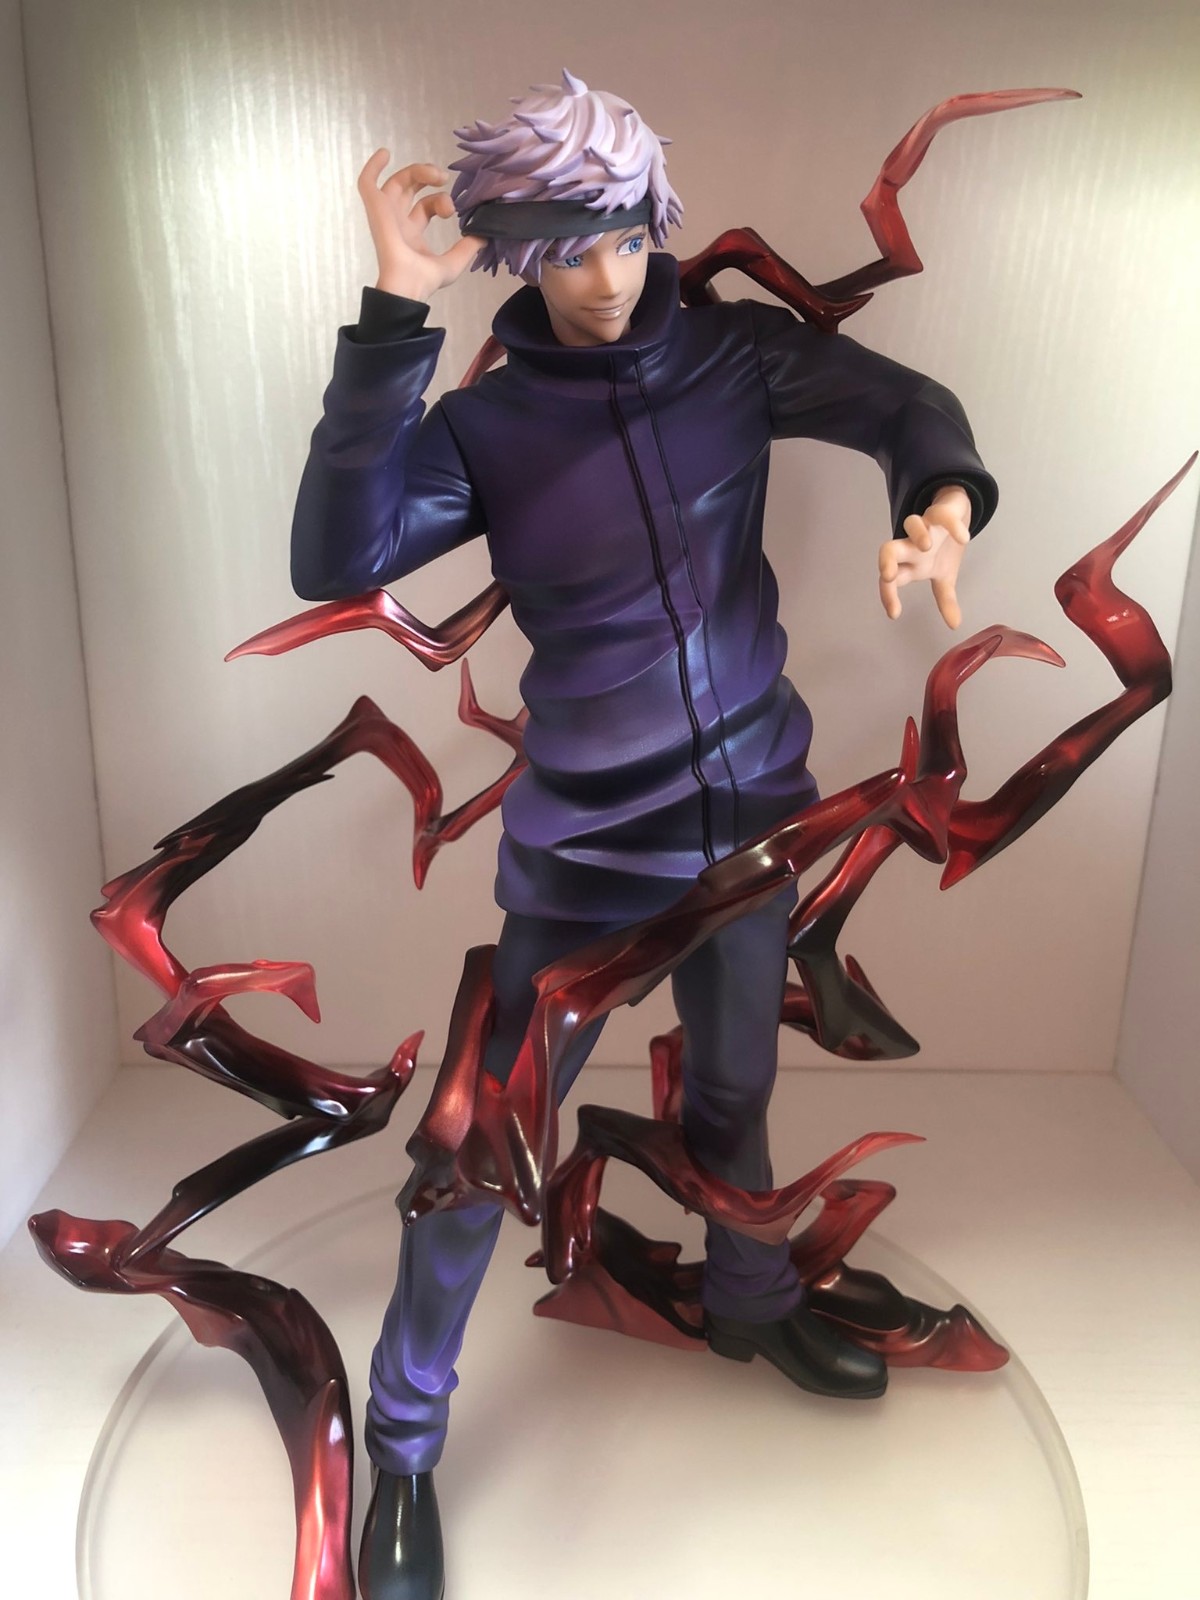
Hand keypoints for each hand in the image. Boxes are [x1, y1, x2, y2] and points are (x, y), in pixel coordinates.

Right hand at [357, 151, 482, 302]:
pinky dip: (372, 167)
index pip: (426, 206)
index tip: (454, 208)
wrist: (408, 285)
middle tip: (444, 179)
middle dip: (428, 179)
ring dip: (416, 171)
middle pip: (410, 189)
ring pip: (396, 182)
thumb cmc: (425, 280)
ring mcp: (386, 215)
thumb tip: (485, 235)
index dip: (440, 200)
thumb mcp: (454, 262)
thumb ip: (469, 247)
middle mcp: (398, 222)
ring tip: (436, 174)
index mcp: (412, 233)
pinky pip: (366, 183)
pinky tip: (385, 153)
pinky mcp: (376, 209)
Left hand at [877, 485, 971, 628]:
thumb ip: (946, 601)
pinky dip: (952, 525)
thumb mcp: (945, 576)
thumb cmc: (942, 548)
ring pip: (911, 524)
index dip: (889, 595)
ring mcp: (925, 527)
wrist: (954, 513)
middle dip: (886, 562)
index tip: (894, 614)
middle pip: (889, 550)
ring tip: (927, 546)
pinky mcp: (941, 512)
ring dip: (917, 534)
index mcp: (910, 565)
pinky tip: (962, 537)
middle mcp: (912, 547)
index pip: (892, 580)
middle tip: (888, 576)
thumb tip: (955, 626)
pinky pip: (943, 515)